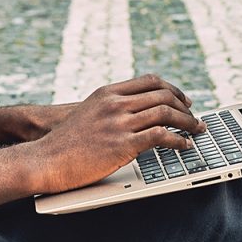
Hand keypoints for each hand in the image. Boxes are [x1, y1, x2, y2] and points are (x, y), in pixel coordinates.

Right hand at [23, 75, 204, 194]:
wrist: (45, 159)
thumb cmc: (64, 143)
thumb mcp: (88, 114)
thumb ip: (110, 109)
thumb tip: (135, 113)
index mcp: (107, 93)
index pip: (150, 81)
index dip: (172, 89)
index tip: (183, 99)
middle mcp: (115, 104)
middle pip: (162, 95)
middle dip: (184, 106)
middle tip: (194, 117)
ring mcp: (119, 123)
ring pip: (165, 112)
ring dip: (188, 122)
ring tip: (196, 130)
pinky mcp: (122, 145)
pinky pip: (160, 136)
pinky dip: (178, 140)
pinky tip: (184, 146)